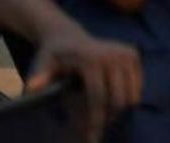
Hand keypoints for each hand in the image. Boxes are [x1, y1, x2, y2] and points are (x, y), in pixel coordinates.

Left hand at [26, 25, 141, 142]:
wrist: (68, 37)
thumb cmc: (52, 56)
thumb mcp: (42, 65)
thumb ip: (39, 77)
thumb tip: (33, 88)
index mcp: (92, 59)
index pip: (98, 96)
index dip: (95, 120)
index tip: (92, 138)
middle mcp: (113, 54)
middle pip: (117, 98)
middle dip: (108, 118)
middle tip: (96, 130)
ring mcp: (126, 53)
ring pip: (131, 95)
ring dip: (118, 109)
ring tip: (103, 114)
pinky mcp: (133, 54)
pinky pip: (137, 86)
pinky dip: (127, 97)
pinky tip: (112, 98)